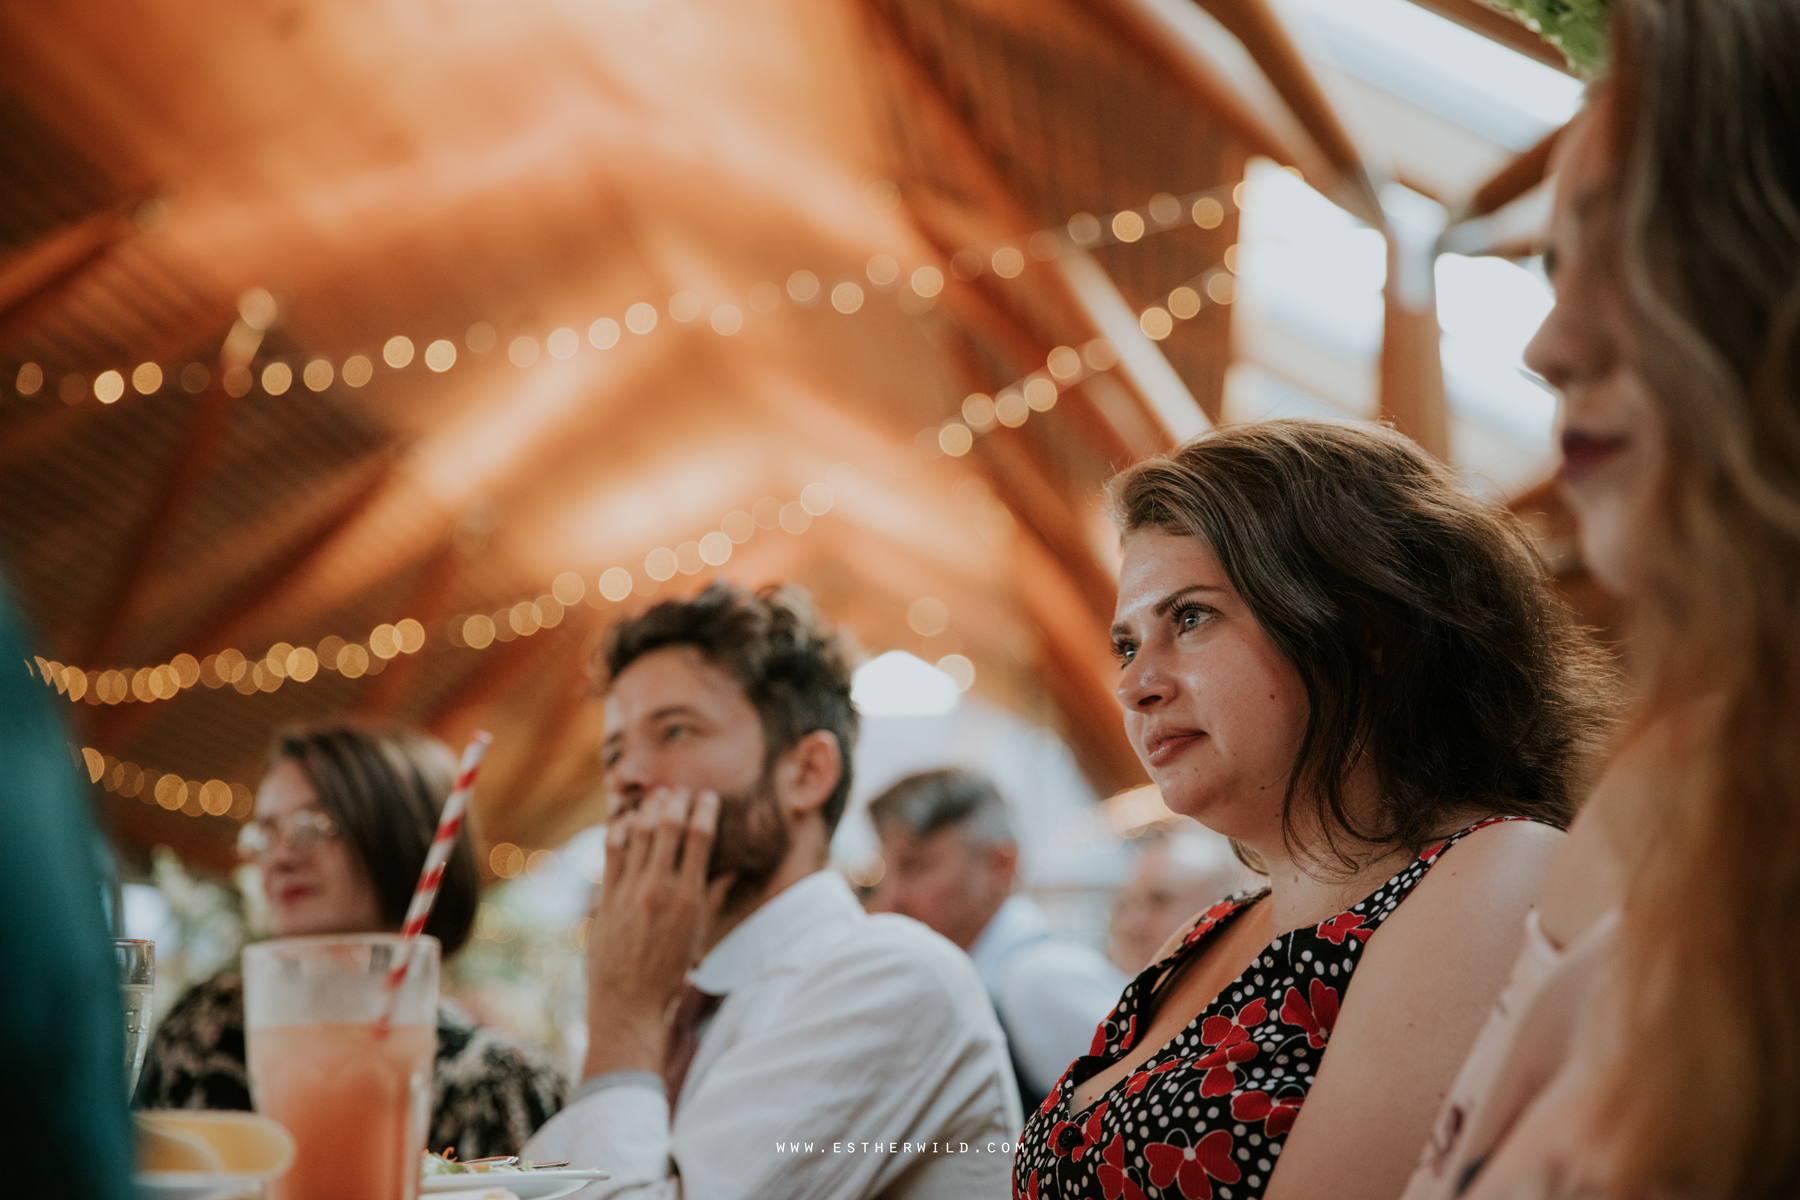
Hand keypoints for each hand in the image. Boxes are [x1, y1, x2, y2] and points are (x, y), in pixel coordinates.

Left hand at [581, 787, 733, 1079]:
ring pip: (639, 833)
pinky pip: (612, 852)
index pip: (700, 837)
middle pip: (669, 826)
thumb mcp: (698, 936)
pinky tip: (626, 819)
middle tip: (681, 790)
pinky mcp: (606, 897)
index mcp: (689, 897)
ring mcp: (630, 891)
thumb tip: (729, 871)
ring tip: (657, 797)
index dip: (704, 809)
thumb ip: (713, 898)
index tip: (708, 796)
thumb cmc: (669, 973)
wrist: (628, 1003)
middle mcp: (660, 888)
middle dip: (677, 800)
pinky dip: (620, 830)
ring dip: (649, 809)